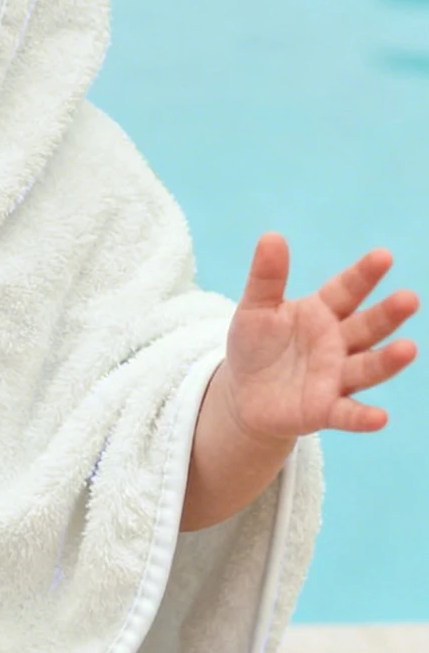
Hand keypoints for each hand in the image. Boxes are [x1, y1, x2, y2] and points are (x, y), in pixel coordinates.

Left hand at [225, 232, 418, 441]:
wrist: (243, 393)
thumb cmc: (255, 344)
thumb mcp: (255, 307)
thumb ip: (266, 276)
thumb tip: (271, 235)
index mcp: (321, 313)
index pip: (346, 290)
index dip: (363, 274)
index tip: (383, 256)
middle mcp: (337, 344)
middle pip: (366, 327)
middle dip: (387, 314)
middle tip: (409, 298)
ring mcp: (335, 377)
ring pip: (367, 367)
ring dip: (387, 360)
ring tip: (409, 348)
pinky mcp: (325, 410)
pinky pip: (348, 414)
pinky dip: (363, 416)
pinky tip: (380, 417)